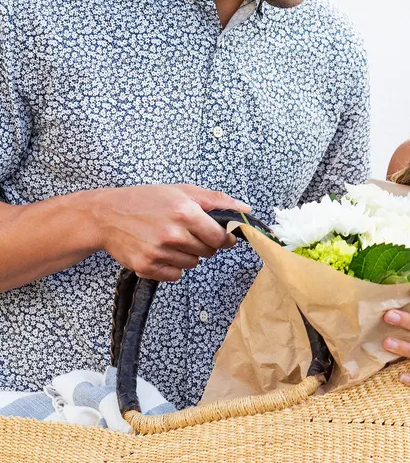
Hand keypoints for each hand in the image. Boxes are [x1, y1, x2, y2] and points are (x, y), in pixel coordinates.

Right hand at [94, 184, 250, 281]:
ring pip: (193, 264)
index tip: (220, 235)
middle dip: (203, 244)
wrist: (106, 215)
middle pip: (208, 252)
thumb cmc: (147, 200)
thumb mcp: (183, 191)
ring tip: (170, 239)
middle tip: (187, 232)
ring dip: (187, 254)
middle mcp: (173, 234)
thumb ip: (217, 200)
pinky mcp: (146, 267)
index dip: (224, 238)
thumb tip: (246, 210)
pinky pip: (175, 275)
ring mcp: (159, 252)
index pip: (221, 238)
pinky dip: (172, 266)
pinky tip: (160, 250)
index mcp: (186, 212)